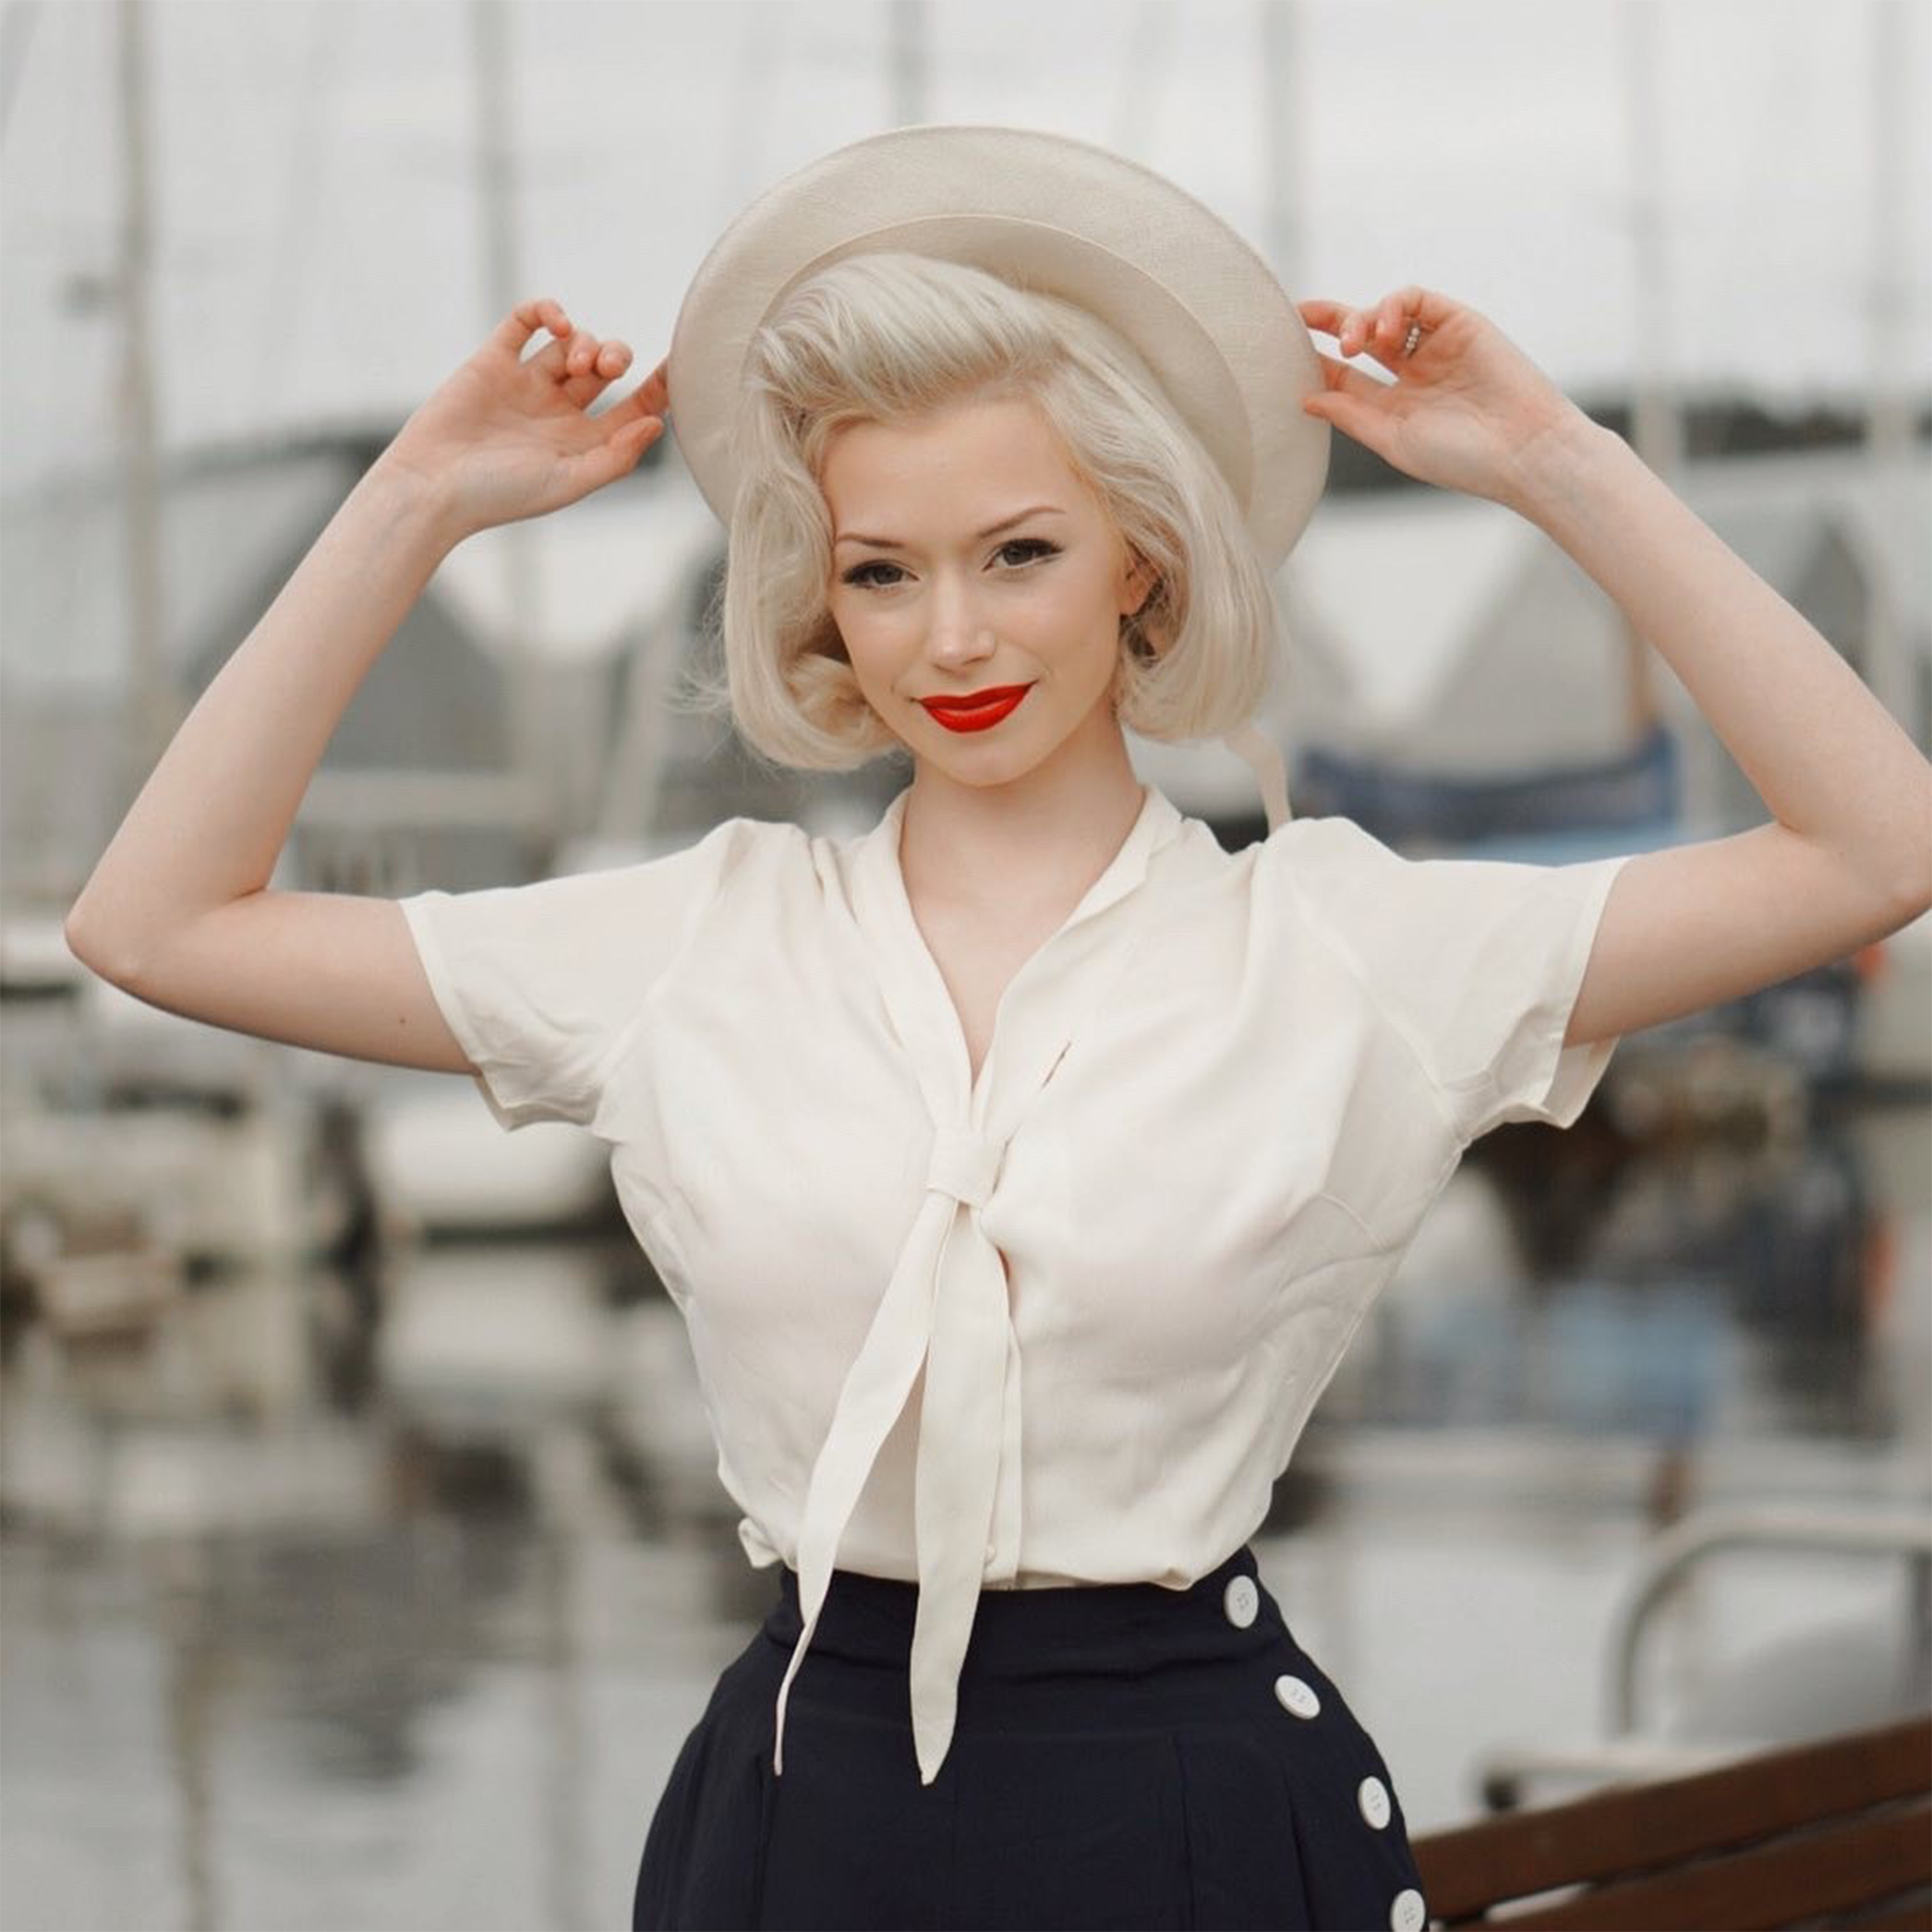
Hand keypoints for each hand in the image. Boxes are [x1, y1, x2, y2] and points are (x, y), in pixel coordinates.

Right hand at [379, 297, 669, 540]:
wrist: (433, 486)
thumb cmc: (501, 496)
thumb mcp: (569, 482)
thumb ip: (617, 456)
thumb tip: (657, 423)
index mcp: (584, 442)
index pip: (634, 407)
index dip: (659, 386)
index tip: (679, 365)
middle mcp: (559, 411)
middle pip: (606, 368)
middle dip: (616, 357)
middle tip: (607, 367)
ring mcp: (527, 383)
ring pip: (571, 342)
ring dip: (584, 341)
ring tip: (577, 362)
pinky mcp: (494, 361)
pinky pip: (525, 322)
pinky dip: (546, 311)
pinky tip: (558, 321)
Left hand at [1297, 287, 1587, 506]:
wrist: (1521, 448)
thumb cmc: (1460, 457)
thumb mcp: (1392, 438)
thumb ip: (1350, 413)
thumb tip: (1306, 396)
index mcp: (1394, 405)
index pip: (1344, 375)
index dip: (1313, 360)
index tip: (1281, 349)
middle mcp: (1413, 373)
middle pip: (1360, 336)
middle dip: (1328, 321)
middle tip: (1300, 318)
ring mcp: (1436, 346)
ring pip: (1384, 314)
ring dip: (1359, 319)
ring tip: (1354, 342)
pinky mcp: (1459, 323)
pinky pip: (1416, 299)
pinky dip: (1393, 306)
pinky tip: (1384, 330)